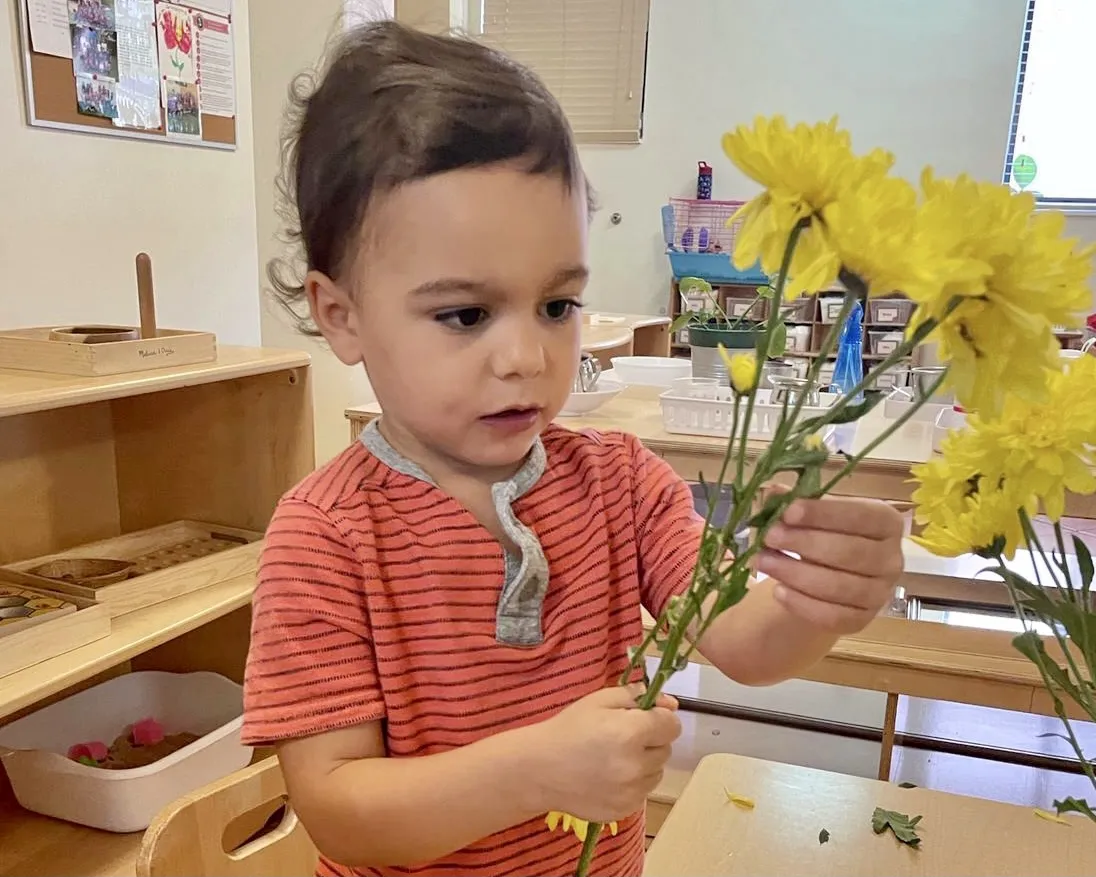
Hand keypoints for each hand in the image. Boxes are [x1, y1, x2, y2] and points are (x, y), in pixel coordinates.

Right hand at [529, 684, 680, 822]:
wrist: (540, 769)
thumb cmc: (568, 729)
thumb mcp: (599, 700)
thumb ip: (636, 696)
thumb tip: (670, 704)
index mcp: (630, 733)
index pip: (672, 725)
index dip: (660, 718)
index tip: (644, 718)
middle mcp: (636, 765)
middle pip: (666, 749)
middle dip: (651, 740)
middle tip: (622, 737)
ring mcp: (631, 792)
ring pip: (656, 772)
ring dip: (645, 763)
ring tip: (615, 758)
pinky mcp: (625, 810)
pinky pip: (643, 792)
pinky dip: (633, 784)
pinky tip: (609, 776)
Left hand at [757, 494, 903, 633]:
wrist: (830, 575)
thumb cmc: (826, 534)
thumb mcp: (815, 514)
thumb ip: (796, 502)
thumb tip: (773, 492)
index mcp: (887, 523)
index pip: (860, 516)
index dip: (824, 514)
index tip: (789, 512)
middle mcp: (892, 559)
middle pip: (849, 552)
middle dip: (804, 544)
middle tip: (769, 537)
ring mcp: (880, 593)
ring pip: (839, 587)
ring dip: (795, 574)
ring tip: (762, 561)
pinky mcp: (862, 620)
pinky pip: (832, 616)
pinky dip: (802, 604)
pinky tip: (778, 591)